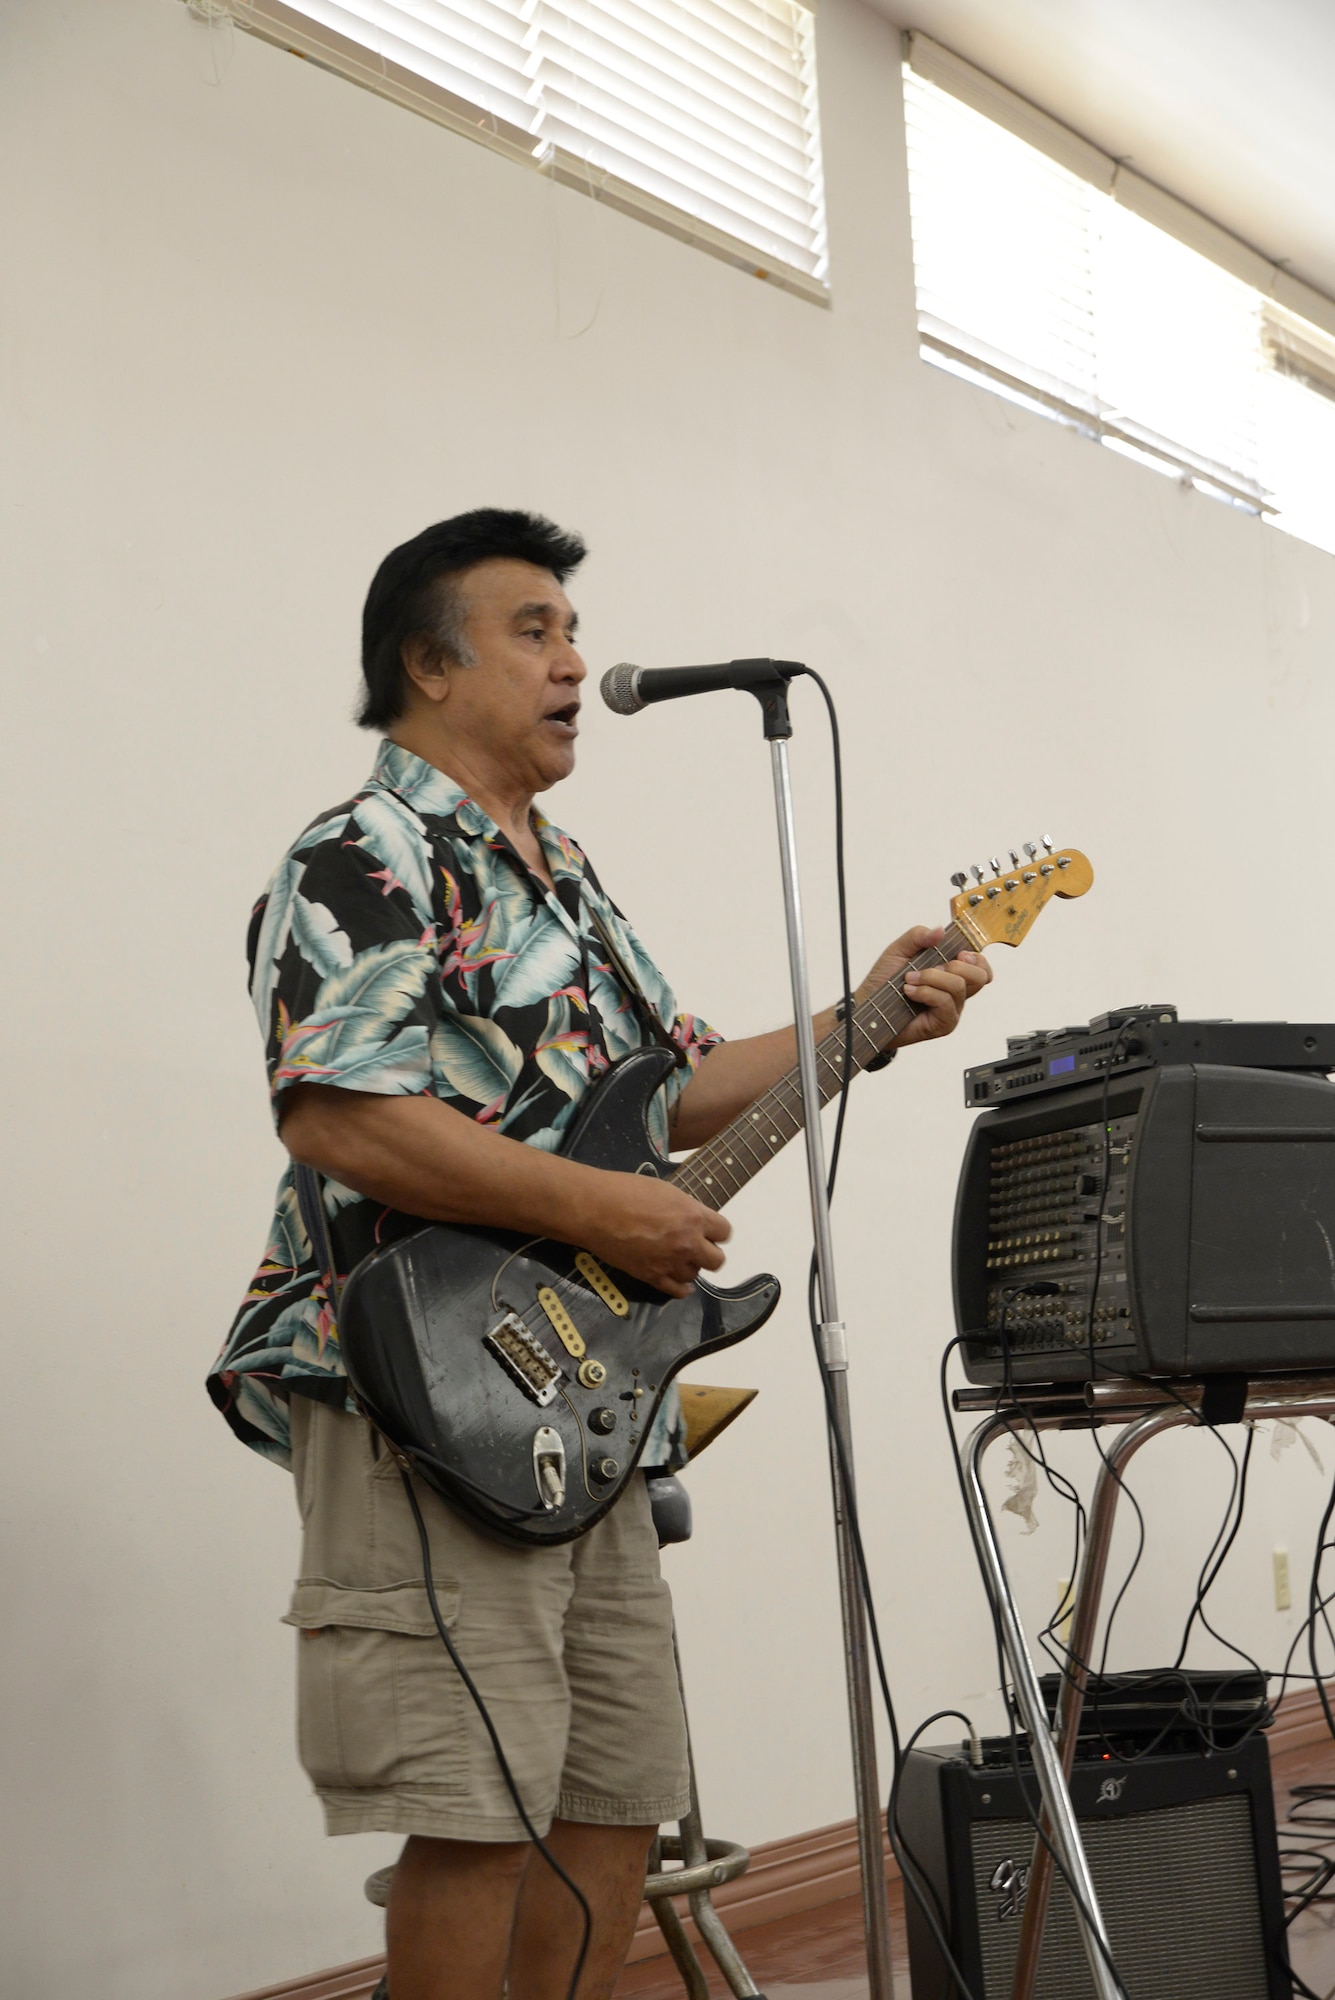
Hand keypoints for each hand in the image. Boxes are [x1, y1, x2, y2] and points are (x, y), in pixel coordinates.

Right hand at [580, 1172, 731, 1298]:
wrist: (596, 1210)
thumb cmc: (626, 1191)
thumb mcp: (666, 1191)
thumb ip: (686, 1209)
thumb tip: (693, 1221)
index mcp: (693, 1217)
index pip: (725, 1231)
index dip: (717, 1231)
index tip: (709, 1230)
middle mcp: (687, 1243)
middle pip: (717, 1260)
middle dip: (709, 1252)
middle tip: (696, 1245)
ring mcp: (670, 1263)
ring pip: (695, 1275)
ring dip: (690, 1266)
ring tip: (677, 1257)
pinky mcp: (651, 1277)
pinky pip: (677, 1291)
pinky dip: (681, 1288)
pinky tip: (680, 1281)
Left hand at [859, 924, 991, 1049]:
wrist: (868, 1005)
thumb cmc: (884, 980)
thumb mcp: (899, 950)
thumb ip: (918, 936)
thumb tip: (940, 930)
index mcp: (951, 972)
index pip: (981, 966)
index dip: (977, 958)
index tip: (960, 952)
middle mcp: (956, 991)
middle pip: (981, 976)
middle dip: (957, 966)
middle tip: (933, 966)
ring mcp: (952, 1008)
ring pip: (959, 986)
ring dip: (931, 977)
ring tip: (909, 979)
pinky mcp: (944, 1023)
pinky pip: (945, 1002)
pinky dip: (926, 992)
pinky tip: (910, 992)